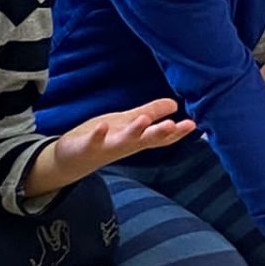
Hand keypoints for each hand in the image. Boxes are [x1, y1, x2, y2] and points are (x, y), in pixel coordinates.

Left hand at [33, 98, 195, 193]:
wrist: (71, 160)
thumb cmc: (103, 139)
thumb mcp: (129, 123)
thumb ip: (152, 114)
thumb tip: (175, 104)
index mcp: (137, 139)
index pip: (161, 136)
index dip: (177, 132)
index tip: (194, 125)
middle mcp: (125, 145)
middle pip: (146, 140)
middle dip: (161, 133)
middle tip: (176, 125)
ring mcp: (106, 147)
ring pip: (124, 142)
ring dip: (134, 132)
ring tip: (144, 121)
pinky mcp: (87, 146)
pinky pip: (94, 141)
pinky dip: (99, 134)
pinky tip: (103, 126)